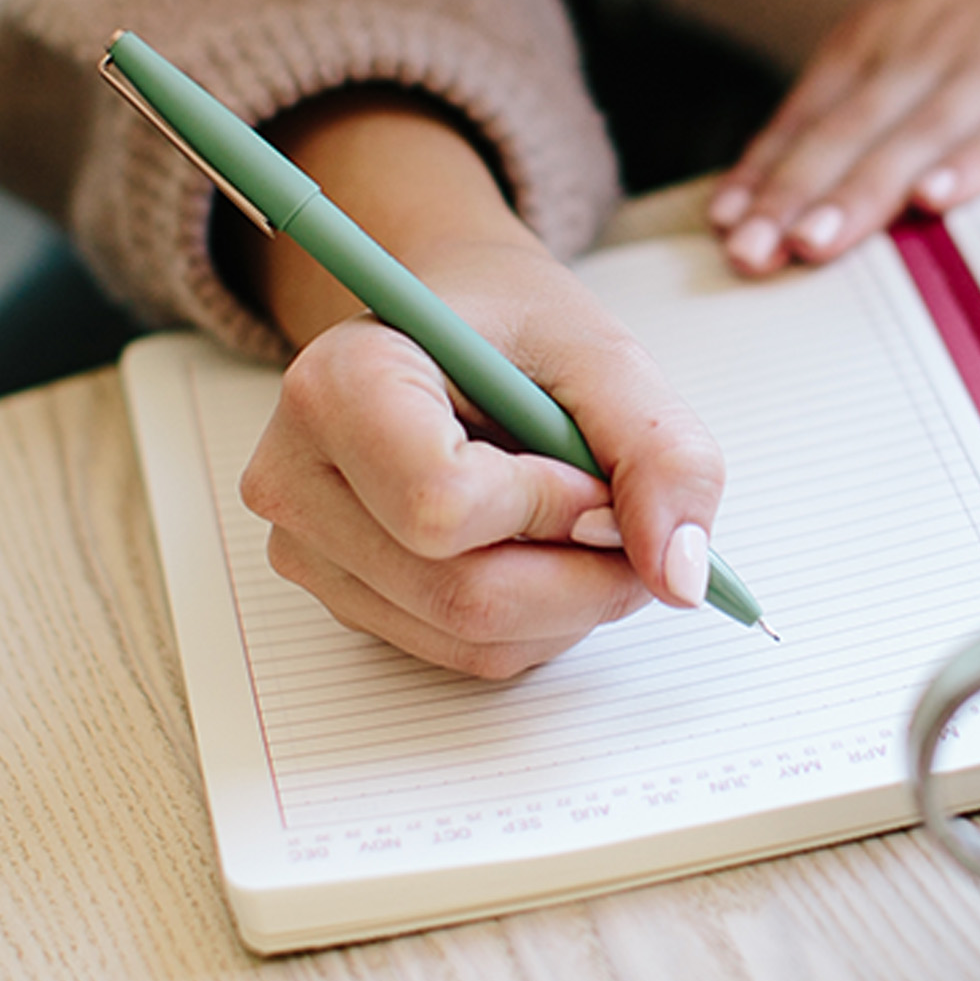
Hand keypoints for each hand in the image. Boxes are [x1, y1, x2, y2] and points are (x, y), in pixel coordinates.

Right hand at [229, 92, 725, 676]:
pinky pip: (461, 653)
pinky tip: (541, 551)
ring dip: (568, 604)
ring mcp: (308, 548)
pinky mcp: (342, 596)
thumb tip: (683, 577)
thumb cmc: (510, 328)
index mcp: (339, 384)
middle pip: (461, 594)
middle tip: (628, 524)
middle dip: (582, 576)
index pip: (441, 506)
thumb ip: (661, 454)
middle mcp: (297, 476)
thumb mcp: (603, 356)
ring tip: (584, 525)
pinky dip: (535, 620)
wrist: (447, 329)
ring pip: (469, 639)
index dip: (550, 509)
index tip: (592, 471)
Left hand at [707, 0, 979, 274]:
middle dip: (794, 195)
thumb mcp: (920, 15)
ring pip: (920, 137)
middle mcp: (932, 49)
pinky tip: (938, 201)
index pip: (811, 111)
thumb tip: (788, 166)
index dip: (766, 170)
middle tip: (753, 252)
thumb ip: (863, 88)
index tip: (726, 224)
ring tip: (816, 242)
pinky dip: (976, 166)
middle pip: (851, 131)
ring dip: (863, 193)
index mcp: (888, 34)